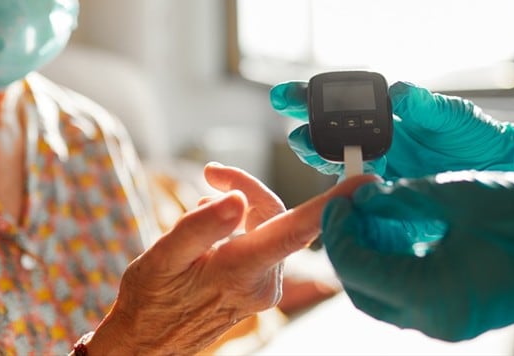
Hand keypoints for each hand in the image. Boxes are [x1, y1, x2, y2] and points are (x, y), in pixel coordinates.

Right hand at [88, 163, 378, 353]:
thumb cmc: (150, 299)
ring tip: (197, 220)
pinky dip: (236, 228)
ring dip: (237, 210)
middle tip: (211, 175)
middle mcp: (263, 283)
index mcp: (241, 271)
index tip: (366, 184)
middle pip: (274, 216)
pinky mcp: (259, 287)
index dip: (332, 203)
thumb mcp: (163, 257)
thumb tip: (234, 199)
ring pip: (266, 227)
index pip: (295, 230)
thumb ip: (201, 226)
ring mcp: (263, 288)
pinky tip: (208, 238)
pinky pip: (259, 243)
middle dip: (245, 189)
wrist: (147, 341)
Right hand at [269, 80, 513, 178]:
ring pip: (338, 163)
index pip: (337, 104)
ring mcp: (378, 169)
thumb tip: (396, 92)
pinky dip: (344, 192)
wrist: (498, 168)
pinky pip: (359, 195)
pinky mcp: (388, 196)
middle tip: (296, 130)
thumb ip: (421, 105)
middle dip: (306, 130)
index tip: (285, 96)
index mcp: (382, 115)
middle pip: (327, 134)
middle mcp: (373, 141)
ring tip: (307, 146)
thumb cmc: (473, 134)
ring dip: (320, 155)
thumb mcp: (449, 115)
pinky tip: (336, 190)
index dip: (306, 99)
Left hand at [321, 167, 513, 341]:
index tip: (338, 199)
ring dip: (370, 257)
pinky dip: (395, 266)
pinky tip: (398, 232)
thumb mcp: (455, 196)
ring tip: (371, 215)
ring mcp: (449, 323)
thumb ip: (401, 197)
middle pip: (363, 290)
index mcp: (428, 295)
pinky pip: (411, 297)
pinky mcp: (461, 314)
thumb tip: (364, 195)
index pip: (355, 267)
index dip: (338, 230)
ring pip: (384, 298)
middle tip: (347, 209)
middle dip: (348, 248)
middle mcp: (434, 320)